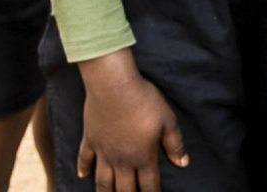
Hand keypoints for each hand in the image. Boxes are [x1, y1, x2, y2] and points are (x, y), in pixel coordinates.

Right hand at [78, 50, 187, 191]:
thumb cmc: (143, 100)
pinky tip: (82, 176)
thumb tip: (183, 164)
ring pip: (102, 181)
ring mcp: (103, 151)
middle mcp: (122, 159)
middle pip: (124, 189)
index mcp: (143, 157)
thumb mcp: (167, 121)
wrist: (113, 85)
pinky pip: (84, 158)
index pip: (149, 186)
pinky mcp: (90, 139)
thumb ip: (175, 145)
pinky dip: (83, 168)